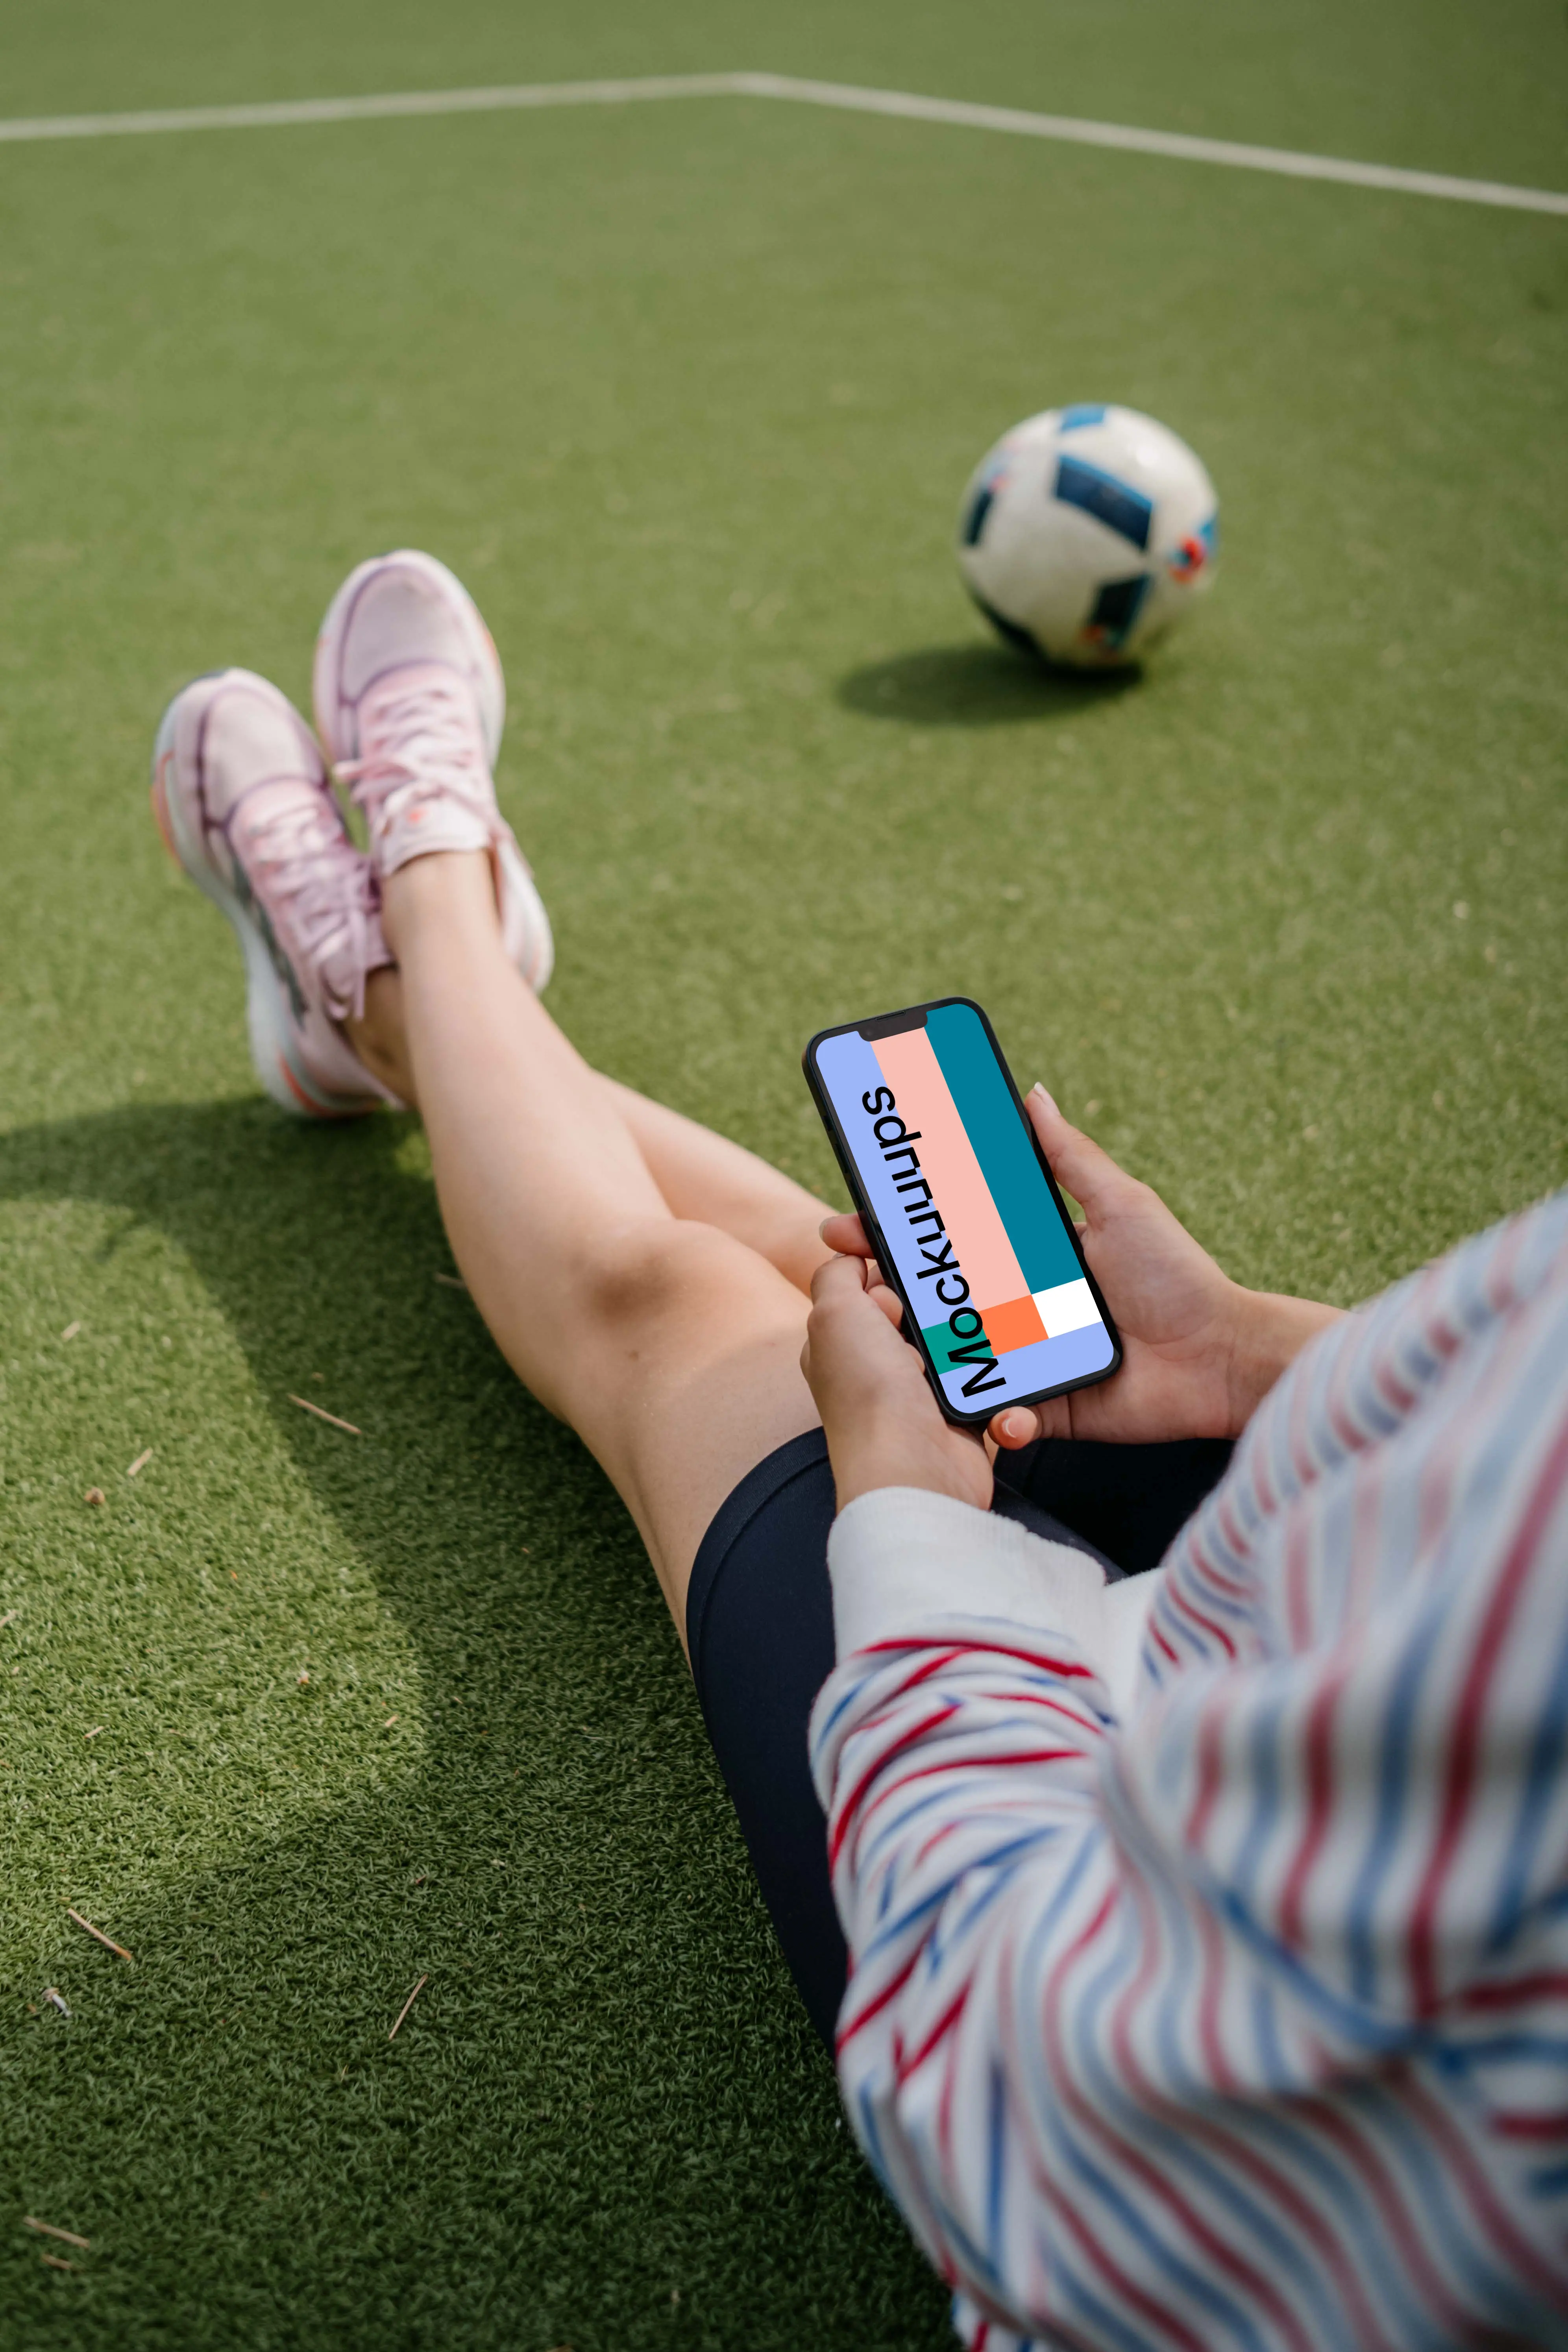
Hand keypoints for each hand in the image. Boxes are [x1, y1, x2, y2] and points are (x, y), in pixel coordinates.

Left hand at [801, 1251, 992, 1513]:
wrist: (914, 1468)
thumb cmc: (868, 1394)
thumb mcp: (834, 1314)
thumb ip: (836, 1275)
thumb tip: (849, 1256)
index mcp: (839, 1344)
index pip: (865, 1289)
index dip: (887, 1274)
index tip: (905, 1278)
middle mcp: (873, 1368)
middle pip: (913, 1310)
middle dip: (932, 1302)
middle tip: (941, 1309)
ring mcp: (915, 1392)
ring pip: (950, 1339)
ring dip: (963, 1332)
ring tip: (970, 1331)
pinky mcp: (955, 1413)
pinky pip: (979, 1374)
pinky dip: (987, 1367)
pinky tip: (991, 1358)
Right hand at [820, 1088, 1339, 1452]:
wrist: (1220, 1359)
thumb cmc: (1177, 1277)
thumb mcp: (1120, 1204)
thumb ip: (1069, 1156)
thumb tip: (1031, 1093)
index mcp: (1028, 1257)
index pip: (948, 1241)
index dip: (899, 1233)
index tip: (854, 1222)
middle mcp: (1018, 1308)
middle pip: (935, 1299)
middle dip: (886, 1291)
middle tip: (854, 1282)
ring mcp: (1025, 1359)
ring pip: (952, 1357)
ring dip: (920, 1353)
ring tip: (894, 1343)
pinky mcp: (1041, 1407)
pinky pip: (997, 1412)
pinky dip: (988, 1412)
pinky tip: (984, 1404)